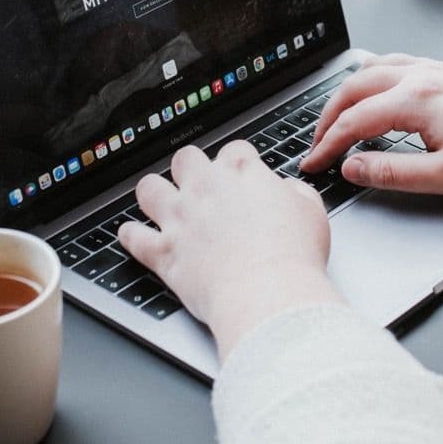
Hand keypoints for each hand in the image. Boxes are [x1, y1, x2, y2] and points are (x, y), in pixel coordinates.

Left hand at [119, 142, 342, 359]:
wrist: (267, 293)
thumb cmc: (293, 256)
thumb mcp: (311, 212)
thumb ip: (295, 193)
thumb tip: (286, 191)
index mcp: (242, 173)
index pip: (234, 150)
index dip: (239, 163)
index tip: (242, 174)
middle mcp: (204, 188)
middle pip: (185, 159)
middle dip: (191, 169)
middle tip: (200, 184)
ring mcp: (179, 218)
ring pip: (149, 189)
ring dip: (154, 194)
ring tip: (161, 202)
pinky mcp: (163, 252)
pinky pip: (133, 237)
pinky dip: (131, 235)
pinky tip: (132, 234)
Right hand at [302, 55, 442, 196]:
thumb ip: (391, 173)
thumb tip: (353, 168)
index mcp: (417, 100)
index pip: (354, 121)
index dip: (327, 145)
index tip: (314, 163)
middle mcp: (421, 76)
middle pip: (354, 88)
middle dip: (328, 117)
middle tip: (317, 145)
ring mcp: (434, 69)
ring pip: (372, 69)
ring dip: (347, 94)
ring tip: (335, 119)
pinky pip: (395, 63)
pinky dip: (371, 77)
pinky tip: (372, 90)